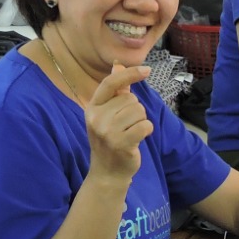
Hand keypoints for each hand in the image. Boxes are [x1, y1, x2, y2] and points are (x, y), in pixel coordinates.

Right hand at [87, 63, 153, 179]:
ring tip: (131, 132)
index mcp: (92, 108)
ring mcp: (107, 132)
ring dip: (141, 121)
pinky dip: (147, 130)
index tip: (147, 70)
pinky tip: (138, 139)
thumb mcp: (107, 115)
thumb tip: (118, 65)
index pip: (110, 84)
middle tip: (126, 126)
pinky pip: (145, 125)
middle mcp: (97, 118)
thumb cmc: (110, 140)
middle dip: (135, 110)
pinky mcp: (121, 143)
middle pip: (131, 99)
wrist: (107, 173)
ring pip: (140, 111)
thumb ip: (115, 91)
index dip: (129, 74)